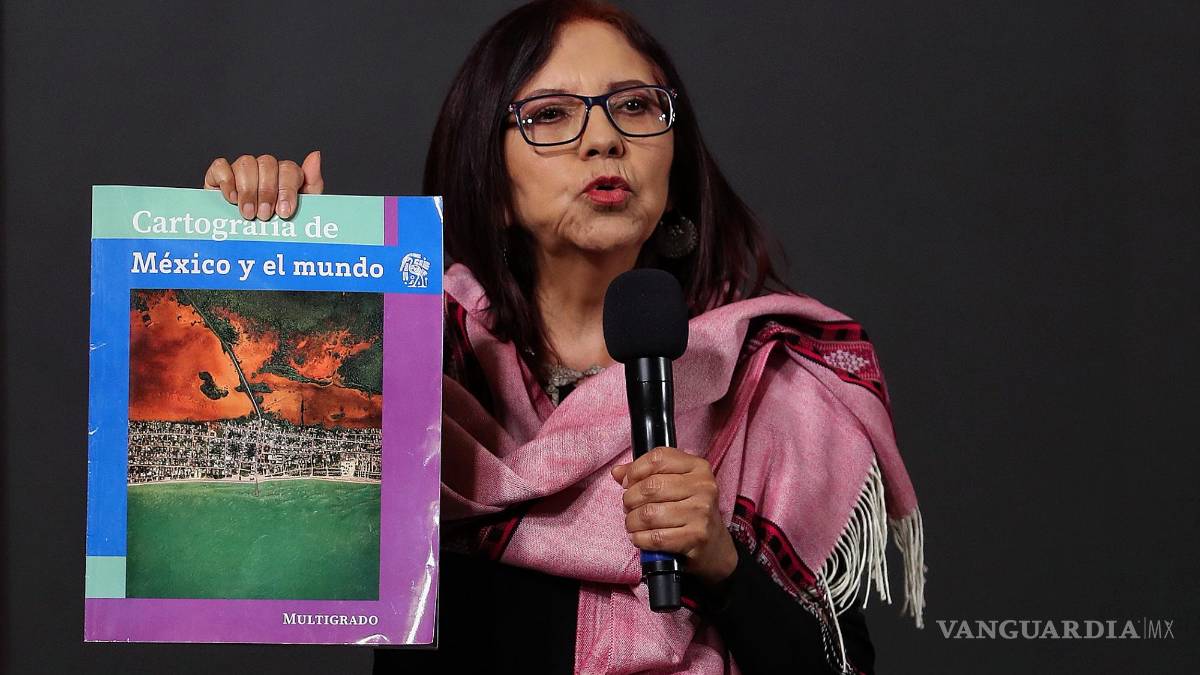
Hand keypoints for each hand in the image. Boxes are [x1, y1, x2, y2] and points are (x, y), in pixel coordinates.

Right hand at [202, 150, 323, 220]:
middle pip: (267, 164)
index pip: (289, 169)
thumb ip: (312, 183)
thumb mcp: (302, 210)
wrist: (249, 243)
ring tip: (248, 213)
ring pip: (246, 163)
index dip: (287, 189)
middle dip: (267, 192)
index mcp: (286, 175)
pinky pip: (221, 166)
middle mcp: (264, 169)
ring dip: (248, 190)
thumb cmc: (278, 226)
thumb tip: (315, 155)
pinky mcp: (219, 175)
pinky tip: (232, 199)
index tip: (284, 212)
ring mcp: (242, 170)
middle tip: (265, 216)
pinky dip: (226, 181)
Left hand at [611, 446, 738, 586]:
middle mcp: (703, 487)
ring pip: (649, 513)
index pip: (658, 458)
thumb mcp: (674, 484)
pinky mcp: (697, 537)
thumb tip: (617, 472)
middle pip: (651, 486)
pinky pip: (656, 537)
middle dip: (630, 499)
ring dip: (632, 521)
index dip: (635, 470)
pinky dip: (640, 539)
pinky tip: (639, 537)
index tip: (628, 483)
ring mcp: (702, 512)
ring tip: (633, 523)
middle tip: (629, 506)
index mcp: (698, 467)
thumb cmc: (689, 510)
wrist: (714, 545)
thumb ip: (645, 474)